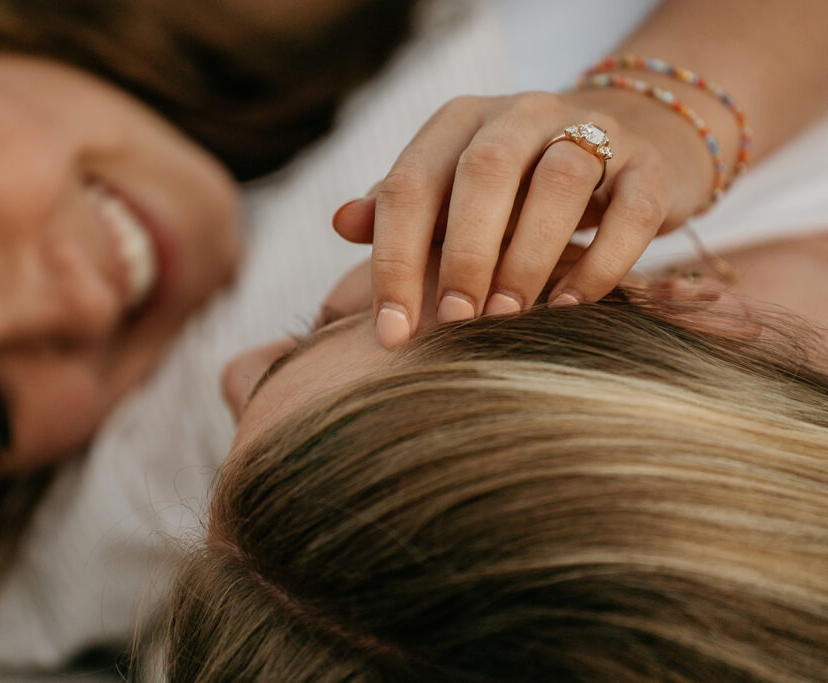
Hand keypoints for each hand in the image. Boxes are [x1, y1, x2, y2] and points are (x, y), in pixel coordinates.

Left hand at [333, 89, 715, 347]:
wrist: (625, 146)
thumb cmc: (515, 188)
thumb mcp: (450, 193)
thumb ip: (398, 208)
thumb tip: (341, 223)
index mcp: (460, 122)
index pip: (412, 182)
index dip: (393, 258)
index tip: (390, 330)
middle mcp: (522, 114)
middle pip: (486, 170)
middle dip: (463, 252)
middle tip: (452, 321)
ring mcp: (594, 132)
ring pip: (560, 180)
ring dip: (527, 254)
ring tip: (506, 316)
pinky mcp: (649, 167)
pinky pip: (631, 209)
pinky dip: (600, 262)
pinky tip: (568, 306)